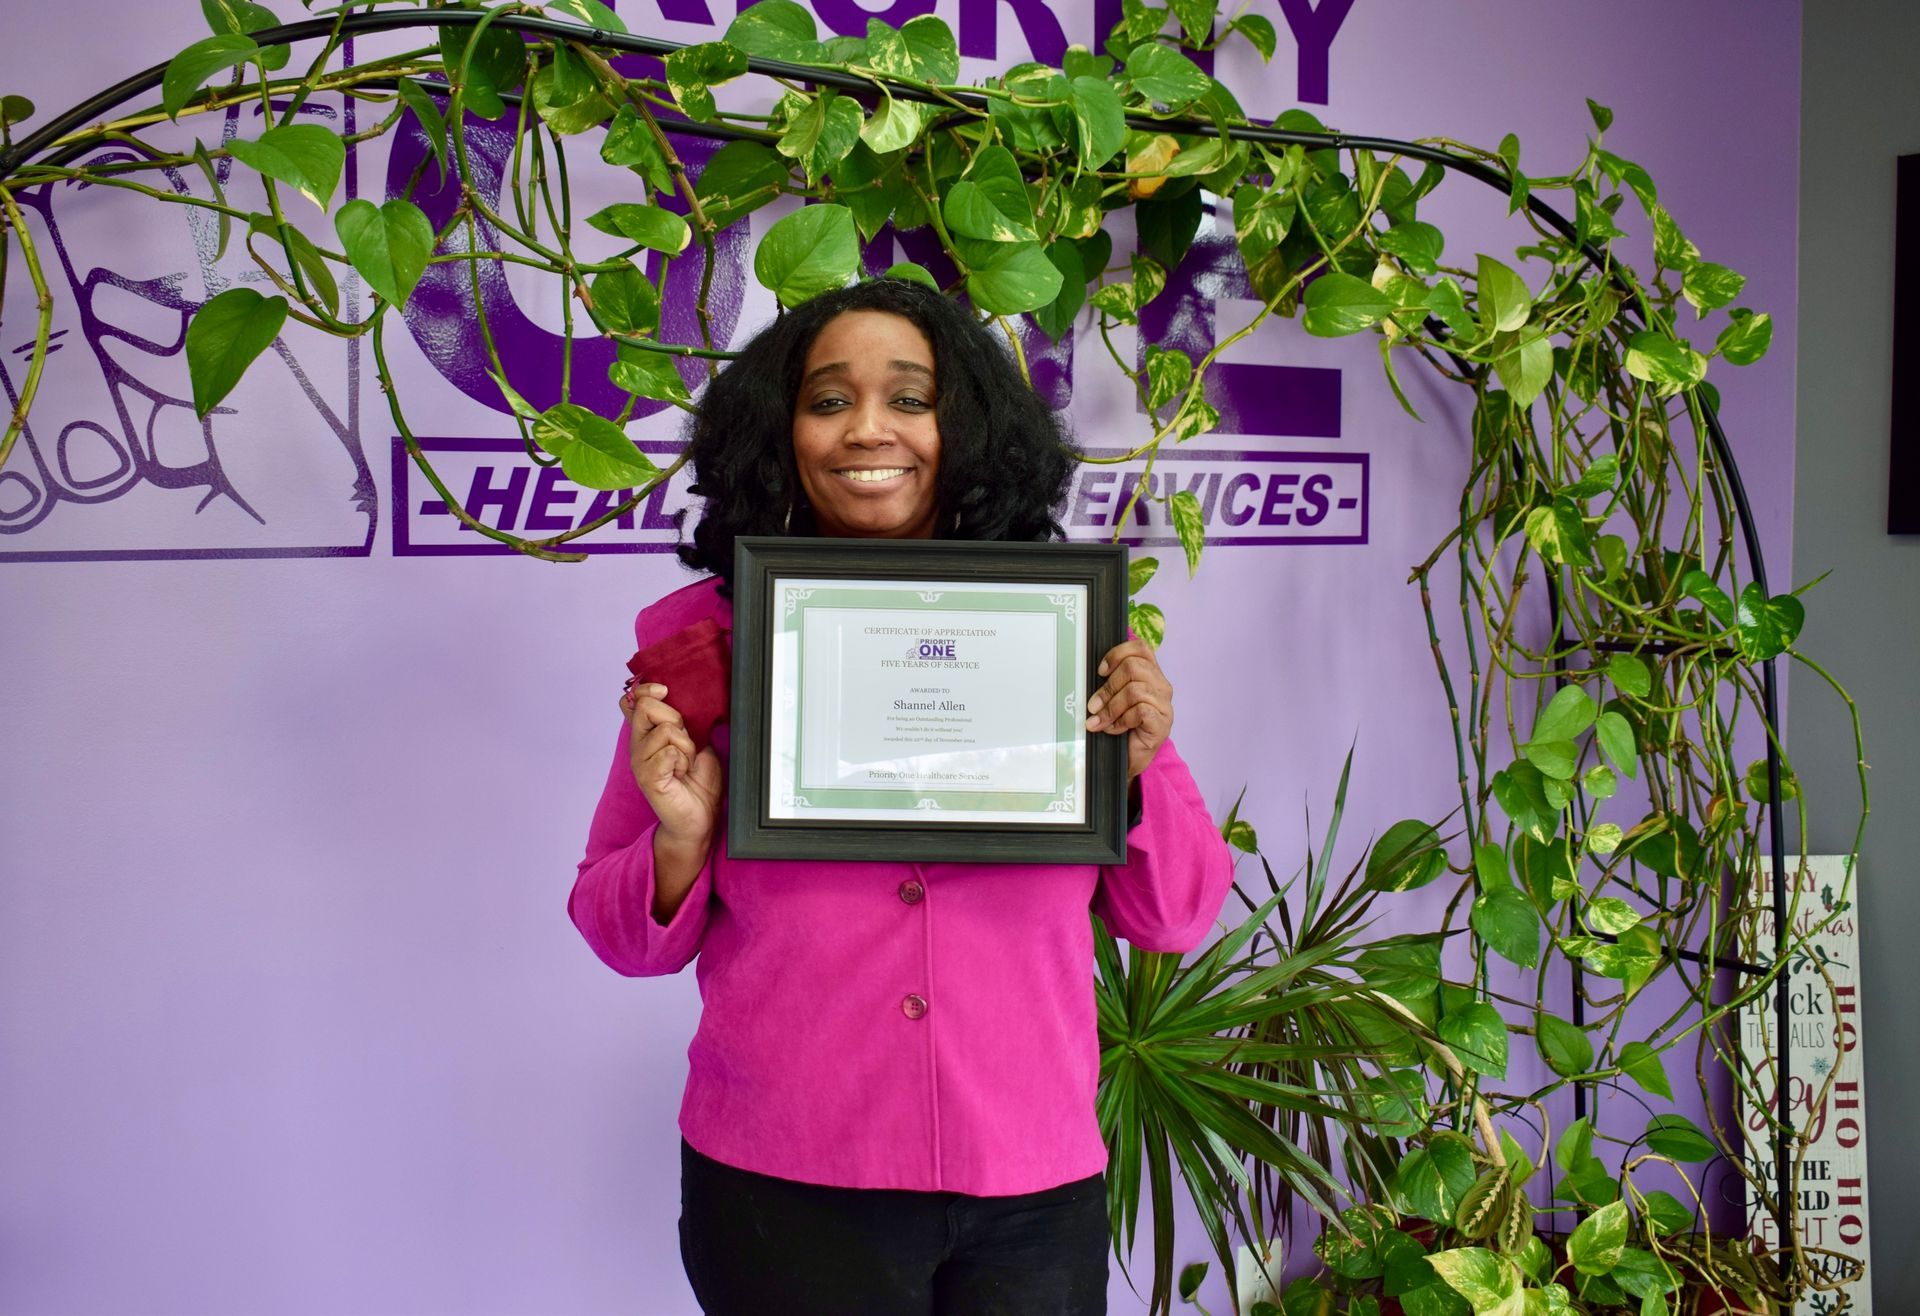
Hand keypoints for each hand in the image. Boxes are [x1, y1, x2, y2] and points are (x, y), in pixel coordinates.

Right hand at [621, 682, 723, 849]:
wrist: (700, 815)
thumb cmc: (697, 780)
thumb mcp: (696, 741)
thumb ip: (684, 721)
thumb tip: (683, 697)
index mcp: (647, 734)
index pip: (632, 699)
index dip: (648, 689)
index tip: (666, 692)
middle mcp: (638, 745)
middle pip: (647, 706)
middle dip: (676, 719)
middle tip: (685, 743)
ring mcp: (640, 761)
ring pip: (665, 730)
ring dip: (686, 746)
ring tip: (685, 764)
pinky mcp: (648, 777)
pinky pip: (670, 752)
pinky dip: (683, 761)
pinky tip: (681, 774)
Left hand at [1085, 638, 1173, 780]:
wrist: (1128, 759)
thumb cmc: (1120, 726)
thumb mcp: (1112, 699)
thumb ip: (1109, 682)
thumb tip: (1088, 673)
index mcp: (1150, 674)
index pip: (1140, 648)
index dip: (1117, 654)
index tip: (1100, 671)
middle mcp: (1161, 686)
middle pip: (1133, 667)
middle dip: (1108, 687)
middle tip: (1093, 705)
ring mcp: (1164, 705)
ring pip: (1134, 690)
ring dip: (1111, 707)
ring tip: (1100, 721)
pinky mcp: (1162, 723)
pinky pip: (1141, 710)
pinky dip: (1122, 720)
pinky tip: (1115, 729)